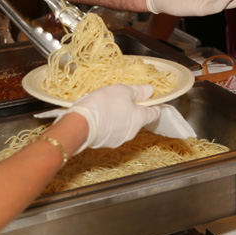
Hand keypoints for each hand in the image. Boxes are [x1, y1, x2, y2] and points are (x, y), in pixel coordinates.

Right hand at [34, 84, 157, 151]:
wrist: (81, 124)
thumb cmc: (104, 104)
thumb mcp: (123, 91)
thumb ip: (138, 91)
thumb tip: (151, 90)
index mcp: (140, 118)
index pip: (155, 113)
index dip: (153, 105)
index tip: (148, 98)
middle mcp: (133, 132)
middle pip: (138, 119)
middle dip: (132, 110)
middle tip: (121, 99)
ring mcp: (119, 140)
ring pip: (124, 126)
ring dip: (120, 118)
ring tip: (107, 107)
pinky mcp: (106, 144)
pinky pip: (111, 132)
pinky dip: (109, 125)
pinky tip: (99, 117)